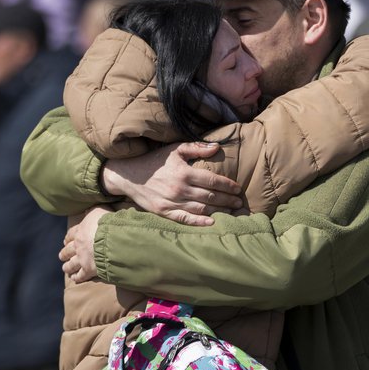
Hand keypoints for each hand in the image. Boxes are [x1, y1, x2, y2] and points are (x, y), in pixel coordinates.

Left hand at [60, 206, 110, 282]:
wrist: (111, 239)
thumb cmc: (107, 223)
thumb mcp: (99, 210)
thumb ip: (93, 210)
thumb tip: (88, 210)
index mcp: (80, 231)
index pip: (71, 235)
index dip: (68, 238)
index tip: (65, 241)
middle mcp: (78, 246)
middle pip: (67, 251)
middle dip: (64, 254)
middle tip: (61, 256)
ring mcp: (82, 259)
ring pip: (71, 264)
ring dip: (67, 267)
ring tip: (65, 268)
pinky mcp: (88, 270)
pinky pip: (81, 275)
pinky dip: (77, 277)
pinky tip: (75, 279)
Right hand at [101, 142, 241, 225]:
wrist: (129, 174)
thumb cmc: (155, 161)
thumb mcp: (175, 149)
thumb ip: (196, 148)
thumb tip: (217, 147)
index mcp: (184, 172)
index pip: (212, 180)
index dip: (227, 185)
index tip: (237, 188)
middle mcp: (180, 189)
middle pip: (210, 197)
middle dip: (227, 200)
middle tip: (239, 202)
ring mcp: (171, 202)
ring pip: (201, 209)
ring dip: (218, 211)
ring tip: (231, 211)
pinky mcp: (164, 212)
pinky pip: (184, 219)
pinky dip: (199, 222)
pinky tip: (211, 222)